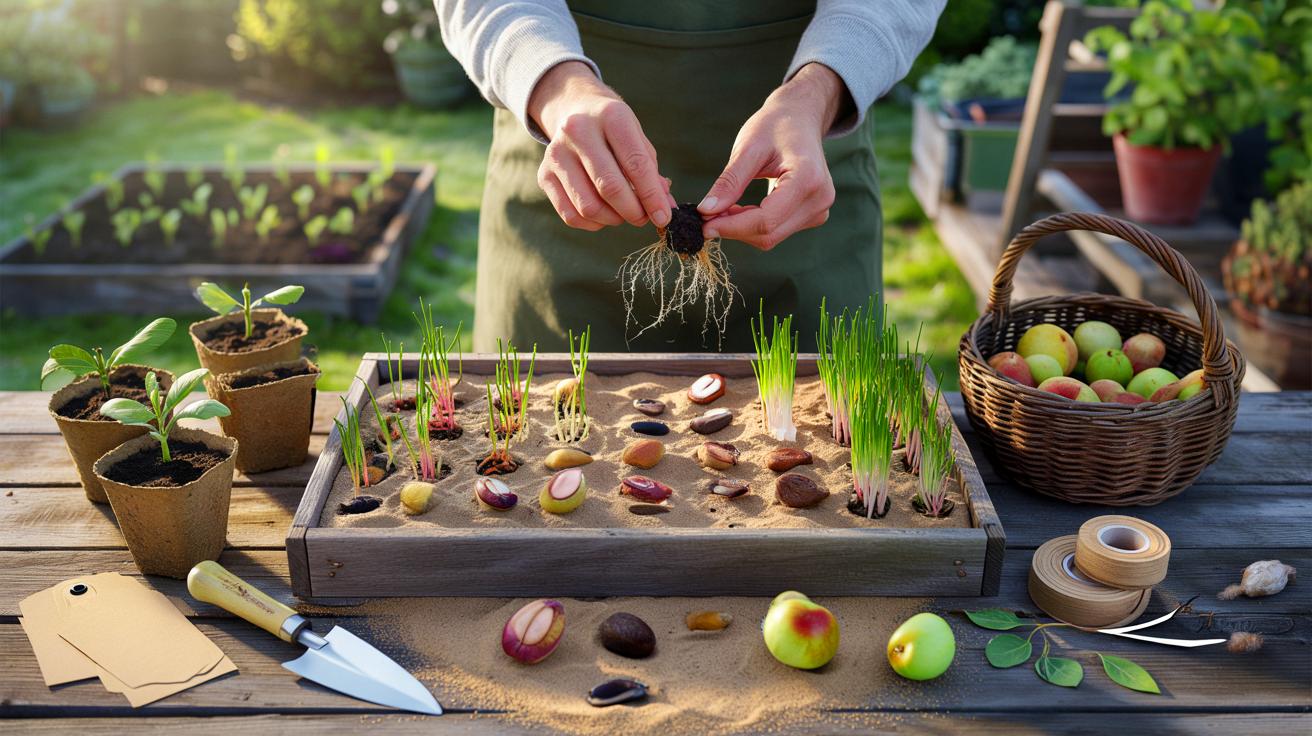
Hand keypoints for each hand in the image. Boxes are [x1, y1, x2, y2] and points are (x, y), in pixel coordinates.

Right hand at [528, 61, 673, 230]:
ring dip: (613, 219)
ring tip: (623, 214)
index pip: (635, 164)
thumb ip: (652, 174)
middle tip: (644, 218)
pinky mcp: (544, 174)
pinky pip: (570, 214)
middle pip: (609, 187)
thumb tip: (666, 209)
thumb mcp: (637, 139)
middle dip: (633, 212)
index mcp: (611, 116)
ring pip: (588, 206)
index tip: (664, 217)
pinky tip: (603, 215)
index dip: (652, 196)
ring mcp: (557, 153)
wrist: (574, 109)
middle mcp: (579, 130)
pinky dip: (592, 223)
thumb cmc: (614, 130)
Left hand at [697, 63, 848, 249]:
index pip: (766, 219)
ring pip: (772, 236)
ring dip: (742, 228)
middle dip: (734, 228)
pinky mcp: (813, 215)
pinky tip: (741, 209)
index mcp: (807, 179)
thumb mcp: (748, 148)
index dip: (731, 226)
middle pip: (769, 233)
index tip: (702, 223)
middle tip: (707, 214)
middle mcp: (819, 199)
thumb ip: (729, 182)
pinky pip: (777, 231)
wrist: (801, 118)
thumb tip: (706, 211)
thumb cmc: (775, 126)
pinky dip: (753, 225)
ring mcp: (819, 210)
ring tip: (724, 207)